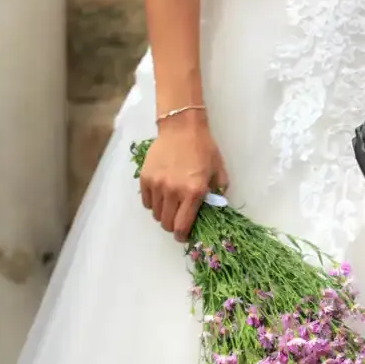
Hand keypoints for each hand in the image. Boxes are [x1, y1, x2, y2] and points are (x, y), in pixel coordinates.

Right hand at [139, 111, 228, 241]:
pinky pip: (146, 201)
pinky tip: (161, 197)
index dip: (182, 236)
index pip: (182, 225)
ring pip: (155, 214)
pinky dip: (153, 204)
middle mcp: (173, 191)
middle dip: (172, 226)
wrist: (182, 128)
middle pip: (166, 223)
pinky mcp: (145, 178)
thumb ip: (218, 193)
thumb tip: (214, 211)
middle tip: (178, 220)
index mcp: (193, 192)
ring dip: (163, 214)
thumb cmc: (204, 149)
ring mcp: (157, 185)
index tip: (183, 236)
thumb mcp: (218, 172)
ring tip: (170, 206)